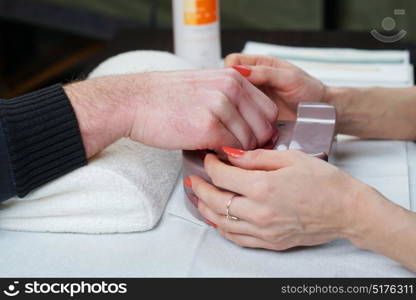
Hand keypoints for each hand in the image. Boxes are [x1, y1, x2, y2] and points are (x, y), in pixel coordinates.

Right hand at [65, 69, 277, 156]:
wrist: (134, 102)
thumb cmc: (166, 97)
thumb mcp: (205, 84)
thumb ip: (231, 98)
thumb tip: (251, 123)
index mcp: (233, 78)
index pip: (268, 109)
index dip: (262, 128)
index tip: (251, 138)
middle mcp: (230, 89)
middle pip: (263, 127)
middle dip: (254, 143)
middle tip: (235, 150)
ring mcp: (220, 107)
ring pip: (249, 142)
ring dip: (236, 151)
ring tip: (217, 150)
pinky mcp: (208, 127)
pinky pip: (231, 150)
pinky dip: (223, 156)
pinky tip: (209, 152)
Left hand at [187, 148, 368, 249]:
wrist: (347, 210)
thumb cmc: (324, 181)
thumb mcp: (290, 158)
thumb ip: (256, 157)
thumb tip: (230, 154)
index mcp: (263, 187)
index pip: (222, 175)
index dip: (210, 165)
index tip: (209, 158)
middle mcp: (259, 212)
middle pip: (216, 201)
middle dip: (200, 188)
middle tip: (194, 180)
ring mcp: (264, 230)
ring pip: (222, 223)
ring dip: (206, 209)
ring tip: (199, 198)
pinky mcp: (270, 242)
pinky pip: (237, 239)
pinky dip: (222, 229)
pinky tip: (217, 220)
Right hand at [224, 54, 326, 119]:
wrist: (319, 112)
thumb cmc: (309, 90)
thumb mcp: (288, 78)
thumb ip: (265, 73)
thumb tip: (240, 71)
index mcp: (260, 64)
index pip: (233, 61)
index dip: (230, 71)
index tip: (234, 83)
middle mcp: (253, 80)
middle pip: (229, 81)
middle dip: (230, 91)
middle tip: (239, 101)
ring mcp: (252, 97)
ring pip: (232, 98)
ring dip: (235, 105)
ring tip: (245, 112)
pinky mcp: (253, 113)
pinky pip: (240, 113)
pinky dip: (241, 117)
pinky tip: (246, 121)